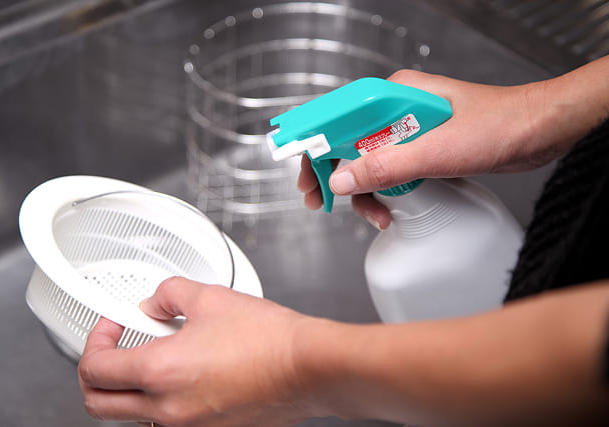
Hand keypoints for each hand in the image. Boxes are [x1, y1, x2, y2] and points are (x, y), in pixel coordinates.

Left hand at [78, 277, 313, 426]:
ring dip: (130, 388)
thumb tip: (153, 305)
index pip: (94, 369)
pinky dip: (163, 399)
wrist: (306, 366)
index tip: (110, 327)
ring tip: (156, 356)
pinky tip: (187, 371)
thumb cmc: (267, 338)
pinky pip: (167, 420)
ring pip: (133, 415)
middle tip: (113, 350)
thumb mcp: (208, 297)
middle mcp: (168, 409)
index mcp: (160, 373)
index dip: (94, 341)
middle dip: (97, 374)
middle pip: (99, 404)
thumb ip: (167, 294)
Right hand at [299, 59, 608, 228]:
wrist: (543, 131)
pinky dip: (384, 191)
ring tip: (374, 215)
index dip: (315, 147)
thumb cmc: (502, 126)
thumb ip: (386, 167)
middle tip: (319, 200)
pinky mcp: (423, 147)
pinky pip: (390, 169)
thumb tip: (342, 181)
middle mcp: (398, 109)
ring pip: (367, 160)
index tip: (304, 175)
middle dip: (332, 174)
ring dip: (363, 190)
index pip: (338, 118)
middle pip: (346, 141)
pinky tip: (390, 208)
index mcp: (395, 95)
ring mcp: (410, 129)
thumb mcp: (438, 151)